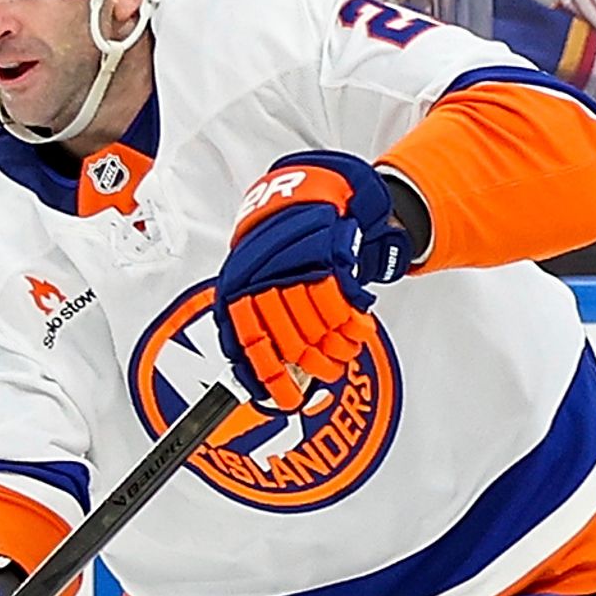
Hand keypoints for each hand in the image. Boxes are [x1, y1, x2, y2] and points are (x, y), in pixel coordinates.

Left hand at [212, 149, 410, 411]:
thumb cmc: (280, 243)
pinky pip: (342, 306)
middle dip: (312, 365)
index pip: (249, 342)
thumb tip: (249, 374)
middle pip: (289, 340)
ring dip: (335, 348)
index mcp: (238, 285)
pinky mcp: (328, 257)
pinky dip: (353, 325)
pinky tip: (357, 330)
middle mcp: (263, 276)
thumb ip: (250, 322)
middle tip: (325, 374)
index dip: (268, 377)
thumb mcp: (250, 279)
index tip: (284, 399)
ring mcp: (295, 268)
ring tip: (342, 353)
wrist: (310, 196)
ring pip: (317, 327)